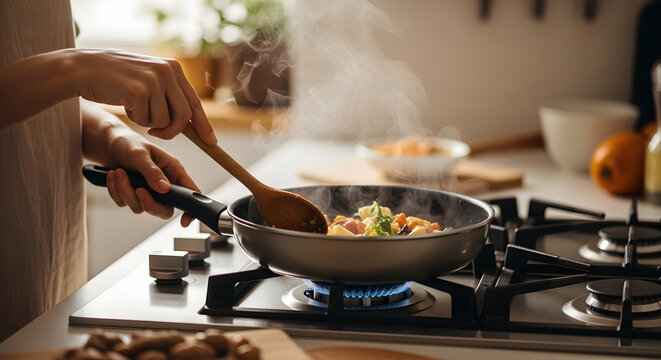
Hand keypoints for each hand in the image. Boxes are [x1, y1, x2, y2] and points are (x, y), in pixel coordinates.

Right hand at [74, 49, 216, 143]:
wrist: (83, 68)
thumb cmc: (116, 78)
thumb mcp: (149, 79)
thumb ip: (169, 94)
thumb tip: (190, 121)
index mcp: (173, 68)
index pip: (194, 101)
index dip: (202, 124)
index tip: (211, 141)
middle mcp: (167, 71)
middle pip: (183, 116)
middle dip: (172, 131)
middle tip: (156, 133)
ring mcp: (154, 81)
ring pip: (164, 121)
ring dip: (148, 122)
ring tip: (133, 105)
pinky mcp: (140, 92)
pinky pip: (146, 121)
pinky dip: (135, 119)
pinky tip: (124, 103)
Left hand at [103, 130, 198, 226]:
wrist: (108, 143)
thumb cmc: (128, 143)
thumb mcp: (140, 154)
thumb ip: (152, 172)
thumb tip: (165, 189)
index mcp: (173, 171)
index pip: (190, 193)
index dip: (190, 209)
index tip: (184, 221)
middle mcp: (163, 183)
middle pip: (165, 209)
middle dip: (149, 203)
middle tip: (138, 190)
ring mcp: (147, 191)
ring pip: (140, 207)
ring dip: (126, 191)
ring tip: (119, 172)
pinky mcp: (132, 194)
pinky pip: (125, 203)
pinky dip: (116, 191)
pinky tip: (113, 175)